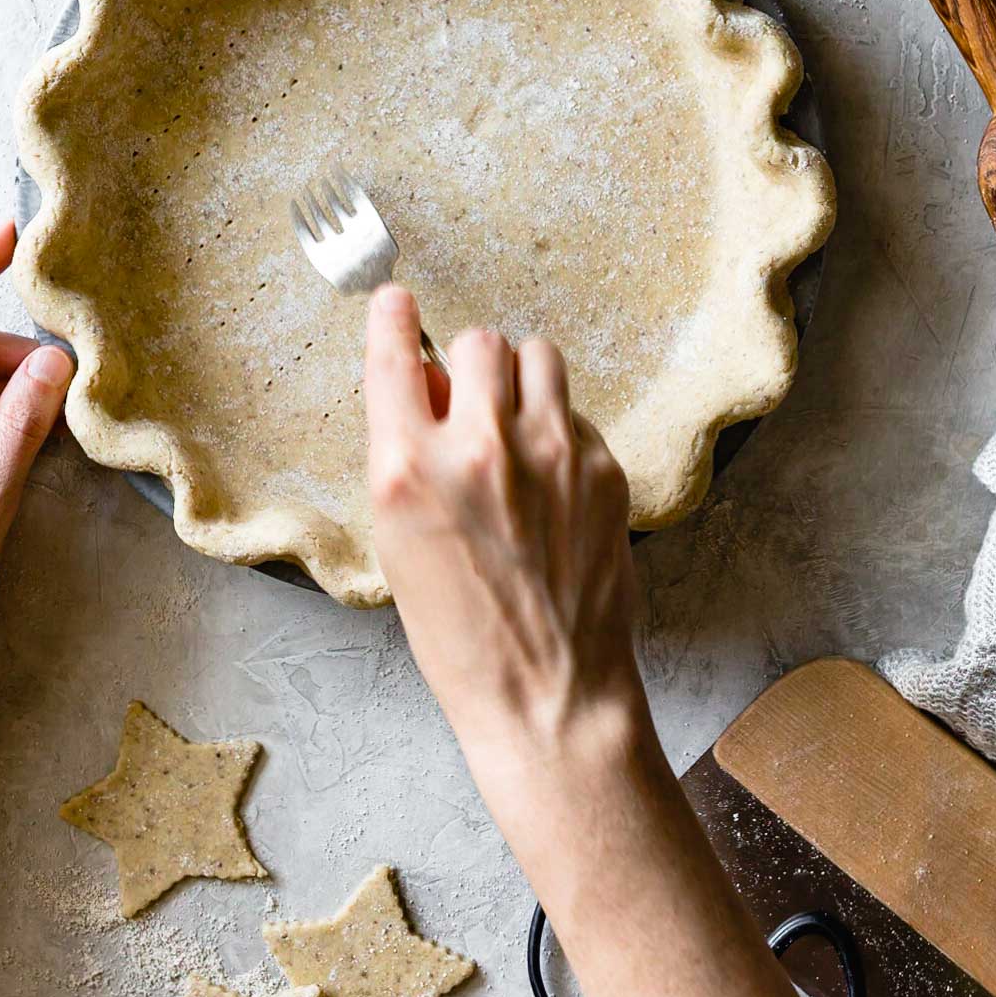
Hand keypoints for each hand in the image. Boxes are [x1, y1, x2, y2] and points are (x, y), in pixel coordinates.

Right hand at [364, 285, 641, 772]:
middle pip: (480, 341)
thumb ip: (408, 455)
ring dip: (521, 381)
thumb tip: (430, 387)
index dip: (394, 318)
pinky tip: (552, 483)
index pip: (395, 353)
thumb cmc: (461, 634)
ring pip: (538, 356)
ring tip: (517, 428)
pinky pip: (576, 412)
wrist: (548, 693)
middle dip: (472, 364)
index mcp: (408, 468)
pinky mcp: (601, 469)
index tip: (396, 304)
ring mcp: (549, 454)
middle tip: (471, 400)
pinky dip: (560, 431)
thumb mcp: (398, 543)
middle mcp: (479, 448)